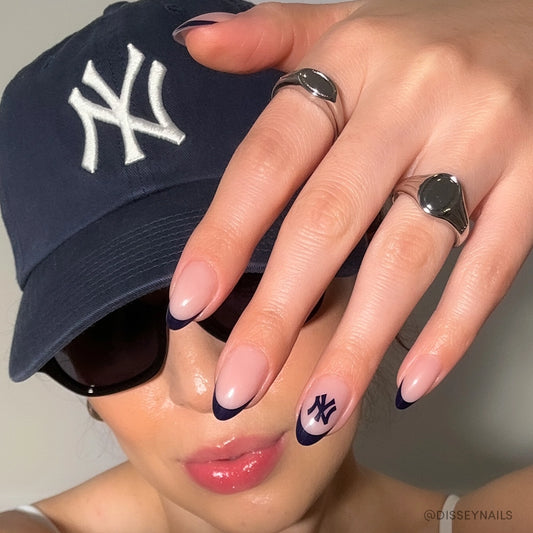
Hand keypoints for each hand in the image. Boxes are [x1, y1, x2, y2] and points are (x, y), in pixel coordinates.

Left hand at [168, 0, 532, 440]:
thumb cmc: (425, 38)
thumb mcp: (341, 24)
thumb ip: (267, 35)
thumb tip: (195, 43)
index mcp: (352, 61)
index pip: (269, 160)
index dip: (225, 234)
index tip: (188, 302)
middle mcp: (414, 102)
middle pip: (330, 223)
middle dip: (279, 314)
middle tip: (239, 387)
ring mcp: (481, 143)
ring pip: (406, 259)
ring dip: (358, 345)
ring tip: (315, 413)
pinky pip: (490, 268)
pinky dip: (451, 331)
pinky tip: (409, 383)